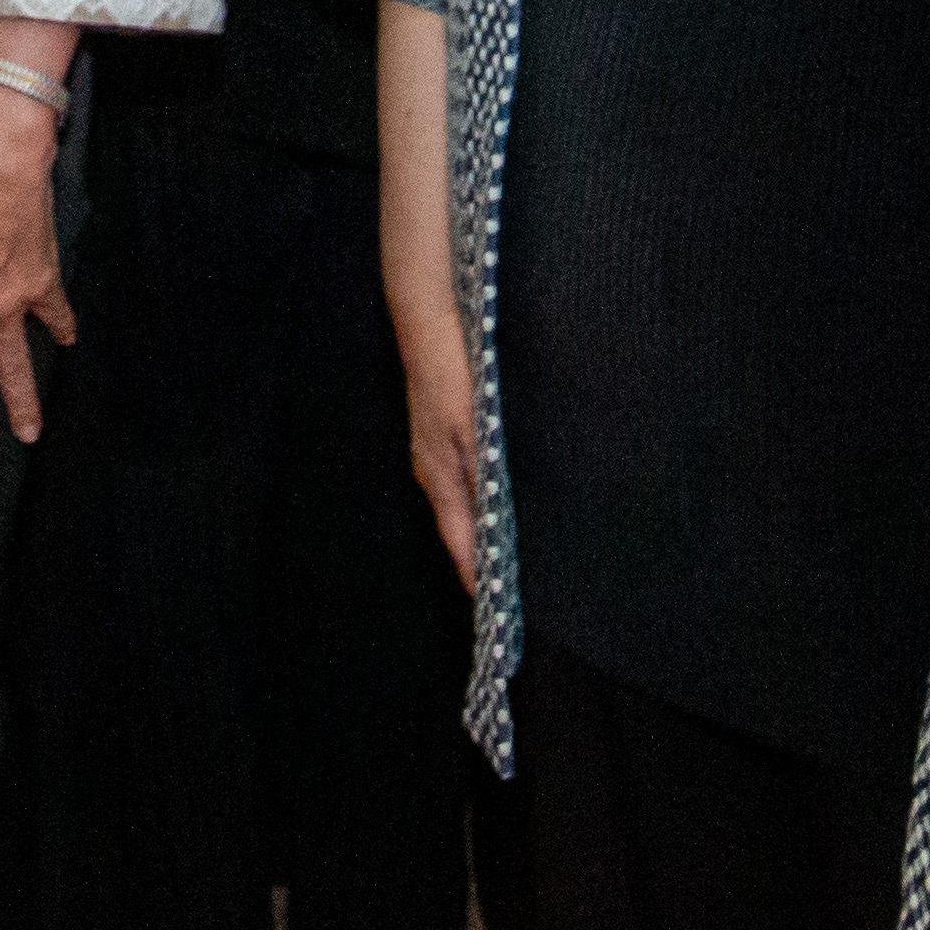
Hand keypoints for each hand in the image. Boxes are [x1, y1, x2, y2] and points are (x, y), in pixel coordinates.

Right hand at [398, 302, 480, 591]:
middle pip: (456, 528)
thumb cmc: (450, 374)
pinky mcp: (440, 437)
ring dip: (477, 533)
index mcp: (438, 476)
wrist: (427, 325)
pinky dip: (475, 505)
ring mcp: (434, 454)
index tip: (489, 604)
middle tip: (502, 590)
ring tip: (501, 557)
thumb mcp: (472, 426)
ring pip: (458, 507)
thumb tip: (490, 520)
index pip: (458, 540)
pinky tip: (493, 504)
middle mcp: (433, 471)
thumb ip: (480, 473)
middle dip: (476, 559)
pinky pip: (459, 485)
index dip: (473, 572)